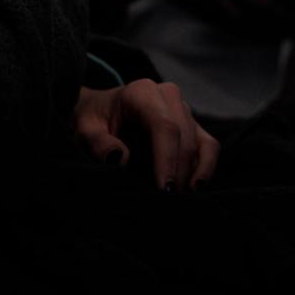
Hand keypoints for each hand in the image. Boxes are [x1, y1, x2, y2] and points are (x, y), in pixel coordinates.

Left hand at [71, 80, 219, 190]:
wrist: (100, 112)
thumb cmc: (93, 122)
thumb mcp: (84, 130)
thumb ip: (98, 143)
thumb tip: (119, 158)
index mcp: (141, 93)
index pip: (164, 126)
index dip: (167, 159)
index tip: (163, 189)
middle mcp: (168, 96)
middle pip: (184, 137)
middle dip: (178, 172)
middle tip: (167, 202)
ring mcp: (183, 109)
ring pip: (199, 143)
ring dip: (192, 173)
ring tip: (179, 199)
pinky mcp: (192, 125)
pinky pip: (209, 146)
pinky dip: (206, 168)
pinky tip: (195, 188)